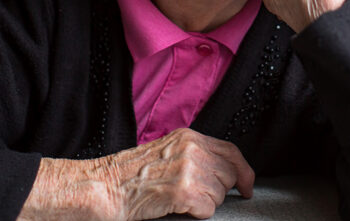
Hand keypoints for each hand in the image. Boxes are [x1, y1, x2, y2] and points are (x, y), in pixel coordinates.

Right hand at [18, 128, 254, 219]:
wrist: (102, 186)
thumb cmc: (128, 175)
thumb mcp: (166, 152)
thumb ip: (193, 155)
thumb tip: (220, 170)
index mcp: (189, 137)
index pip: (231, 151)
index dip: (244, 171)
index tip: (247, 186)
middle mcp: (192, 148)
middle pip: (229, 174)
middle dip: (218, 191)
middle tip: (196, 197)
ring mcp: (189, 169)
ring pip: (219, 194)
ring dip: (204, 204)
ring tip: (179, 201)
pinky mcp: (184, 191)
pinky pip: (208, 209)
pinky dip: (196, 214)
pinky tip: (177, 209)